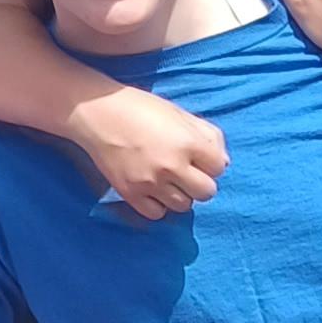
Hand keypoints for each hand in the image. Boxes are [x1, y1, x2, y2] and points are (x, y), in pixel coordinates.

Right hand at [70, 88, 228, 220]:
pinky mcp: (130, 193)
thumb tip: (224, 163)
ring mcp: (150, 182)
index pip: (219, 168)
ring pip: (183, 206)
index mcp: (187, 142)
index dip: (211, 163)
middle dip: (200, 183)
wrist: (98, 113)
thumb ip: (208, 136)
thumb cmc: (141, 108)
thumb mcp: (180, 114)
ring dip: (180, 195)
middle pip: (206, 192)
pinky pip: (156, 214)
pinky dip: (158, 205)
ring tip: (167, 180)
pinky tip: (153, 190)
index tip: (198, 157)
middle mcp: (171, 165)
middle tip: (186, 173)